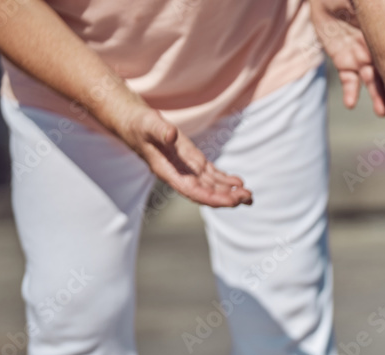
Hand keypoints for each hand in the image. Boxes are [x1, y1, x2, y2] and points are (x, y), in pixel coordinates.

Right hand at [116, 105, 252, 207]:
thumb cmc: (139, 125)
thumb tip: (172, 134)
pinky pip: (211, 175)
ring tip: (249, 196)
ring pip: (211, 186)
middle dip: (226, 197)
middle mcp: (180, 175)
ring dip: (230, 192)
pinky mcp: (193, 162)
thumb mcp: (148, 124)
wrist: (135, 124)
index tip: (230, 201)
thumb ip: (160, 130)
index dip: (212, 197)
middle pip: (206, 192)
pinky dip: (225, 180)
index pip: (192, 190)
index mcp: (168, 172)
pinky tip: (239, 183)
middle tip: (247, 198)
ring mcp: (187, 169)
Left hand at [310, 0, 384, 115]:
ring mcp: (360, 56)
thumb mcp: (369, 4)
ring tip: (382, 111)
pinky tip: (351, 103)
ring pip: (371, 81)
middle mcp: (376, 48)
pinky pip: (349, 81)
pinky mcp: (344, 61)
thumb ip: (382, 17)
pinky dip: (350, 93)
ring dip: (377, 97)